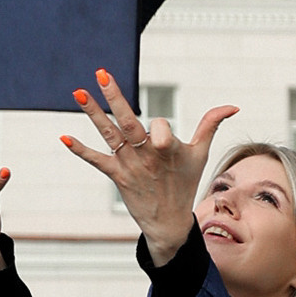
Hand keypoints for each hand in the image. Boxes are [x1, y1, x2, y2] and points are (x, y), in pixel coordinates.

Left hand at [57, 74, 235, 264]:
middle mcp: (146, 155)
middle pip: (128, 121)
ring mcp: (129, 165)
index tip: (163, 141)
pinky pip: (96, 160)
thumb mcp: (200, 153)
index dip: (160, 130)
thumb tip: (233, 106)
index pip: (159, 126)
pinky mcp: (117, 175)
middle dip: (115, 97)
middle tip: (102, 73)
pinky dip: (79, 150)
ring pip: (109, 134)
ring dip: (93, 113)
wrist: (169, 222)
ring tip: (78, 92)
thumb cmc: (185, 183)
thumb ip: (211, 125)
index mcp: (167, 149)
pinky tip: (63, 137)